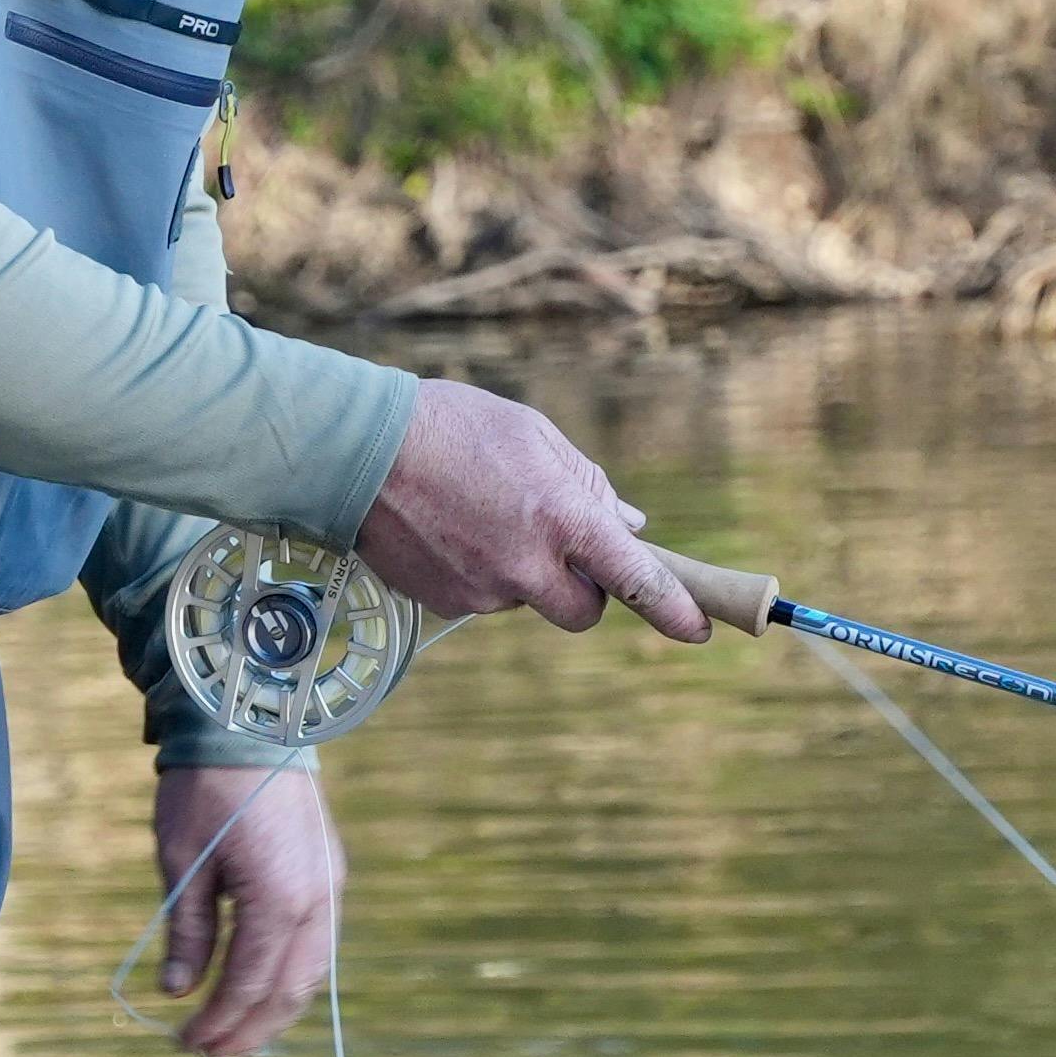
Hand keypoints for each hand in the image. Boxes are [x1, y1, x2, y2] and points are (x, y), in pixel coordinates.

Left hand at [153, 764, 346, 1056]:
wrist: (248, 720)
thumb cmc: (205, 787)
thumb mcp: (182, 862)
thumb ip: (188, 932)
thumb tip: (178, 990)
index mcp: (278, 901)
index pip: (248, 985)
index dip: (218, 1022)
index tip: (185, 1043)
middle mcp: (317, 900)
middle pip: (289, 991)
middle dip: (249, 1029)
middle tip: (208, 1051)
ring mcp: (330, 885)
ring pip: (312, 973)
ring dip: (274, 1009)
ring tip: (235, 1030)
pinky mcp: (330, 871)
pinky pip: (317, 943)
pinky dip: (291, 975)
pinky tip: (262, 985)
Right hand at [350, 381, 707, 639]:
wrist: (355, 450)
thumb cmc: (452, 427)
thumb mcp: (533, 435)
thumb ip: (588, 485)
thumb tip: (629, 526)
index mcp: (561, 517)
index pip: (635, 578)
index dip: (674, 607)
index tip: (701, 629)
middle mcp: (526, 565)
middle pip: (582, 611)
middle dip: (582, 590)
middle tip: (559, 548)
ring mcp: (483, 591)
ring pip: (525, 599)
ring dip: (520, 571)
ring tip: (479, 514)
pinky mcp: (445, 604)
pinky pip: (480, 598)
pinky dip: (477, 572)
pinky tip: (449, 529)